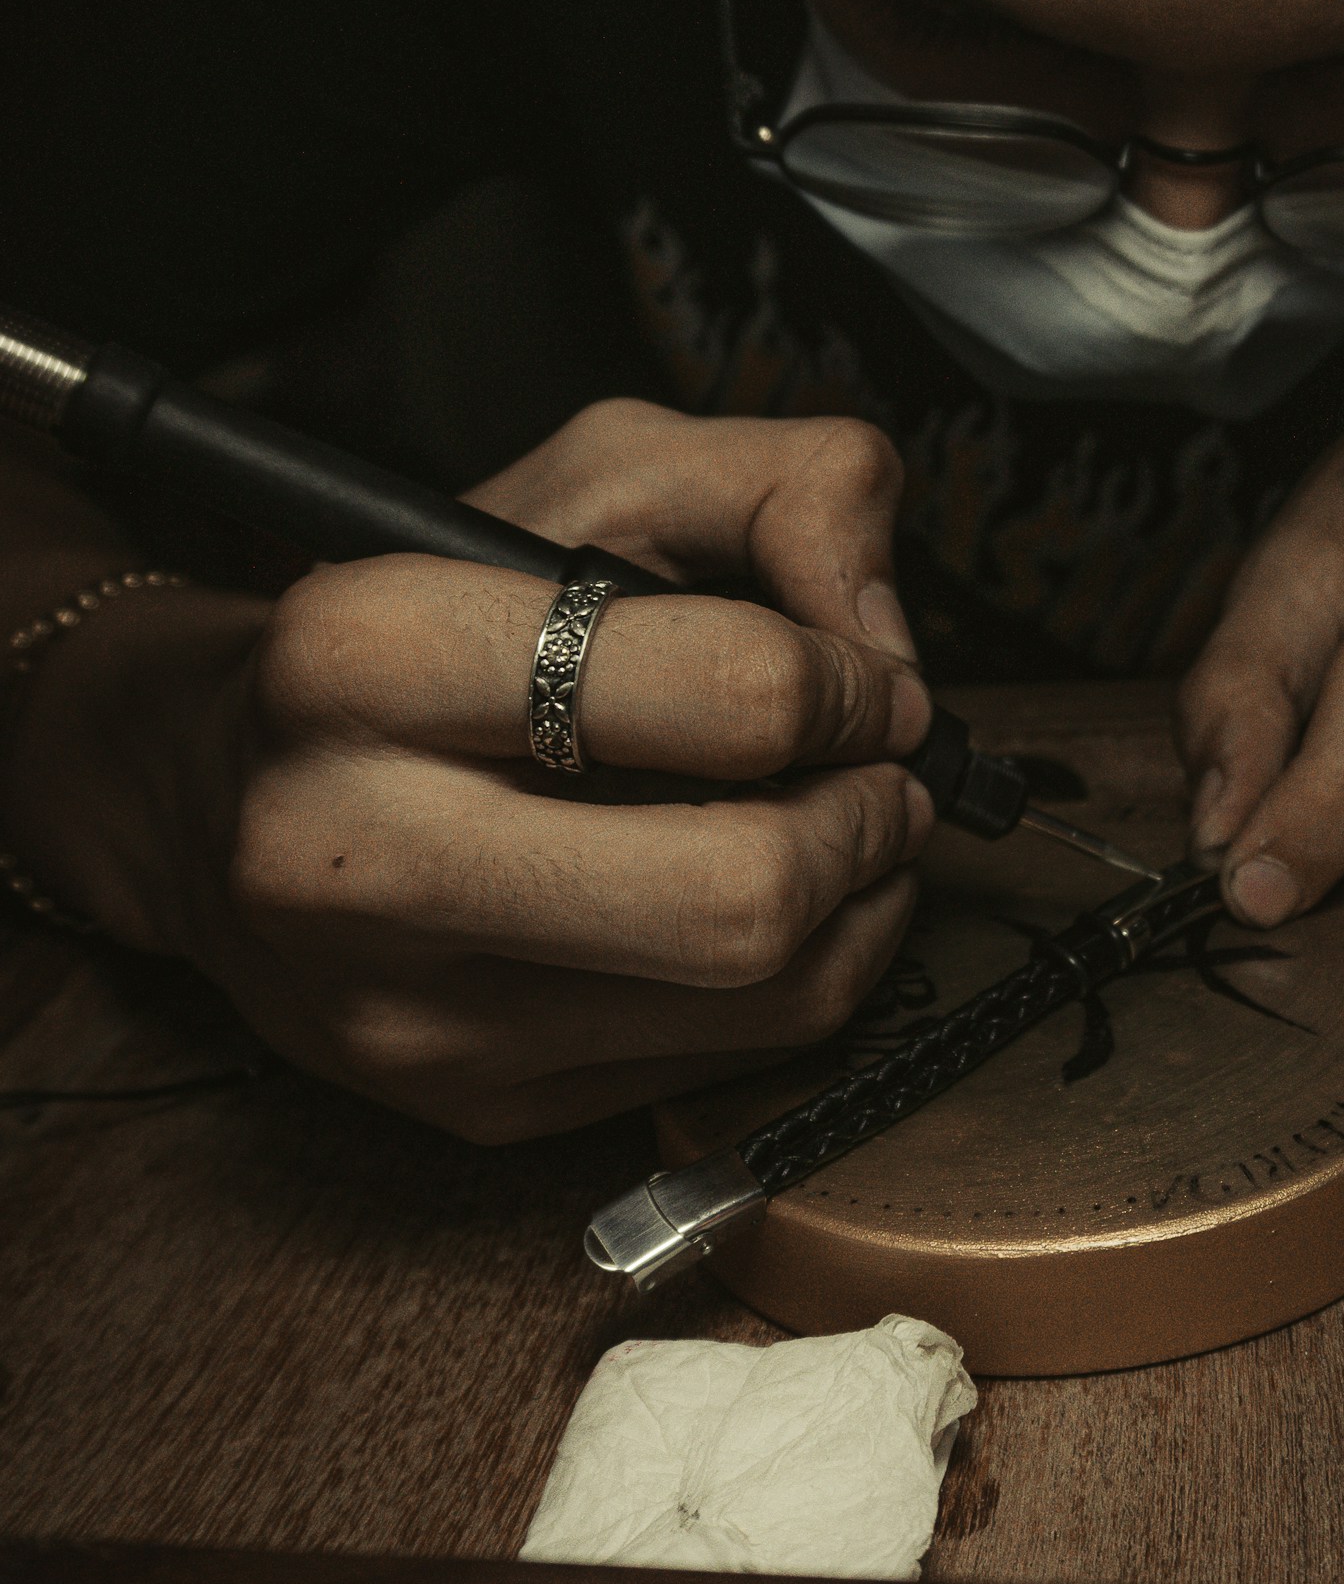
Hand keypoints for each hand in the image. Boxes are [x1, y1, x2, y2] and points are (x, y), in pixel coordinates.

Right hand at [7, 404, 934, 1137]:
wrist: (213, 795)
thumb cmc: (424, 621)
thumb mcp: (588, 477)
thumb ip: (783, 486)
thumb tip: (890, 642)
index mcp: (364, 655)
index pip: (720, 695)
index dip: (847, 685)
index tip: (862, 680)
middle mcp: (360, 853)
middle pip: (745, 889)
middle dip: (869, 821)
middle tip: (883, 772)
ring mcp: (413, 1010)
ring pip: (761, 996)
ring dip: (865, 905)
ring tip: (850, 831)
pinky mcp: (472, 1105)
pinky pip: (727, 1064)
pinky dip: (803, 978)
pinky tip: (777, 907)